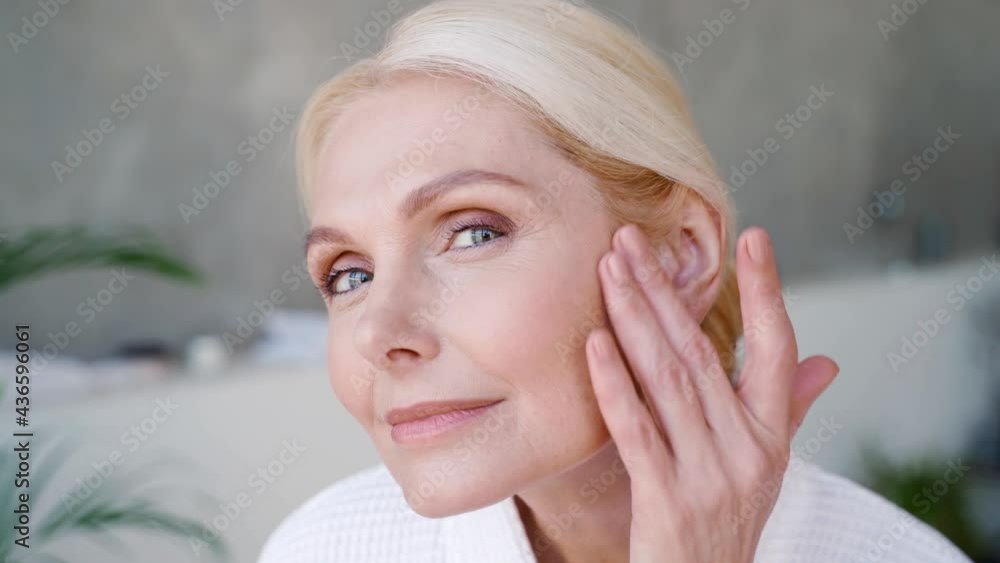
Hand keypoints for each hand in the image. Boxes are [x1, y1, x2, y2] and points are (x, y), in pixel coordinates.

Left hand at [585, 224, 838, 562]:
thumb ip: (788, 409)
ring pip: (667, 379)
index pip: (777, 350)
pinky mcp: (666, 499)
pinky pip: (636, 430)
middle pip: (701, 353)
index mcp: (770, 436)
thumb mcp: (765, 467)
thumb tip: (827, 362)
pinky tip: (595, 342)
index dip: (767, 293)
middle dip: (663, 291)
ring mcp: (707, 474)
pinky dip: (615, 384)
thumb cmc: (727, 522)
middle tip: (628, 240)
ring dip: (633, 319)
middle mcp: (746, 450)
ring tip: (609, 270)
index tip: (752, 238)